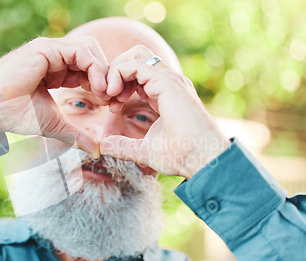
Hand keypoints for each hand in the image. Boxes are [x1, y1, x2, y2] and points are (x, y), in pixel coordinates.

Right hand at [0, 36, 108, 157]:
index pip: (88, 67)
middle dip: (105, 76)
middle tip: (111, 99)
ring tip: (105, 93)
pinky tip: (97, 88)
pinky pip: (80, 51)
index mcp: (54, 69)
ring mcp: (49, 50)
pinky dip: (94, 67)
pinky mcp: (45, 49)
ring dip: (102, 71)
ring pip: (89, 49)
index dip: (102, 84)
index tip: (108, 104)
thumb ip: (76, 134)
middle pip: (92, 55)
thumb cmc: (15, 115)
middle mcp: (53, 56)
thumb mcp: (54, 125)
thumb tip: (97, 150)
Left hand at [100, 45, 230, 178]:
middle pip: (134, 57)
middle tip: (105, 98)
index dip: (118, 85)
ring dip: (114, 71)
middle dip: (113, 72)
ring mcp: (168, 79)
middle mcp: (167, 81)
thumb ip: (123, 146)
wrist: (201, 159)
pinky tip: (113, 95)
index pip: (136, 73)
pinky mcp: (166, 82)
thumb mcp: (144, 150)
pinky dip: (118, 74)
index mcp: (164, 92)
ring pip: (134, 55)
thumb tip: (104, 145)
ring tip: (108, 95)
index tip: (110, 107)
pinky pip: (134, 64)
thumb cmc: (181, 156)